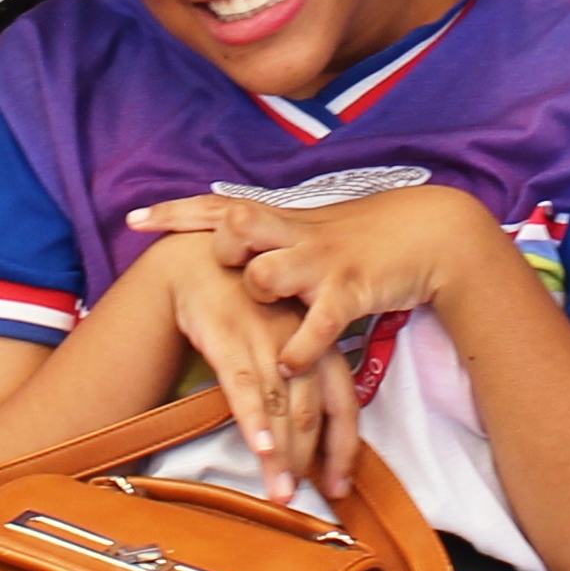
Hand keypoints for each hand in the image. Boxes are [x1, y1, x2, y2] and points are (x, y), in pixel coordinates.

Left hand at [130, 187, 488, 377]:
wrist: (433, 233)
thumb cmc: (371, 237)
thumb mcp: (317, 231)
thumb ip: (278, 237)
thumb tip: (238, 240)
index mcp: (286, 220)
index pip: (221, 207)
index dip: (177, 213)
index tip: (135, 220)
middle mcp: (298, 234)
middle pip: (236, 225)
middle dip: (219, 249)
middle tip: (224, 271)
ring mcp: (323, 262)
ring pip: (265, 275)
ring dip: (258, 299)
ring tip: (266, 324)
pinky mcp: (351, 290)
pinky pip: (313, 324)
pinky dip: (297, 348)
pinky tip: (289, 363)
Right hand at [140, 235, 364, 502]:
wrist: (201, 261)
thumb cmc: (250, 307)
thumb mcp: (285, 338)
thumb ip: (299, 383)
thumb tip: (308, 442)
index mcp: (321, 346)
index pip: (344, 404)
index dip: (344, 448)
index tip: (338, 486)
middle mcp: (299, 343)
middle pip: (313, 411)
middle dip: (309, 461)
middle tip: (304, 500)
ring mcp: (266, 339)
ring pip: (281, 405)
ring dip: (282, 455)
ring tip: (281, 494)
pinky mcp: (229, 335)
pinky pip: (244, 384)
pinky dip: (254, 419)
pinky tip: (259, 448)